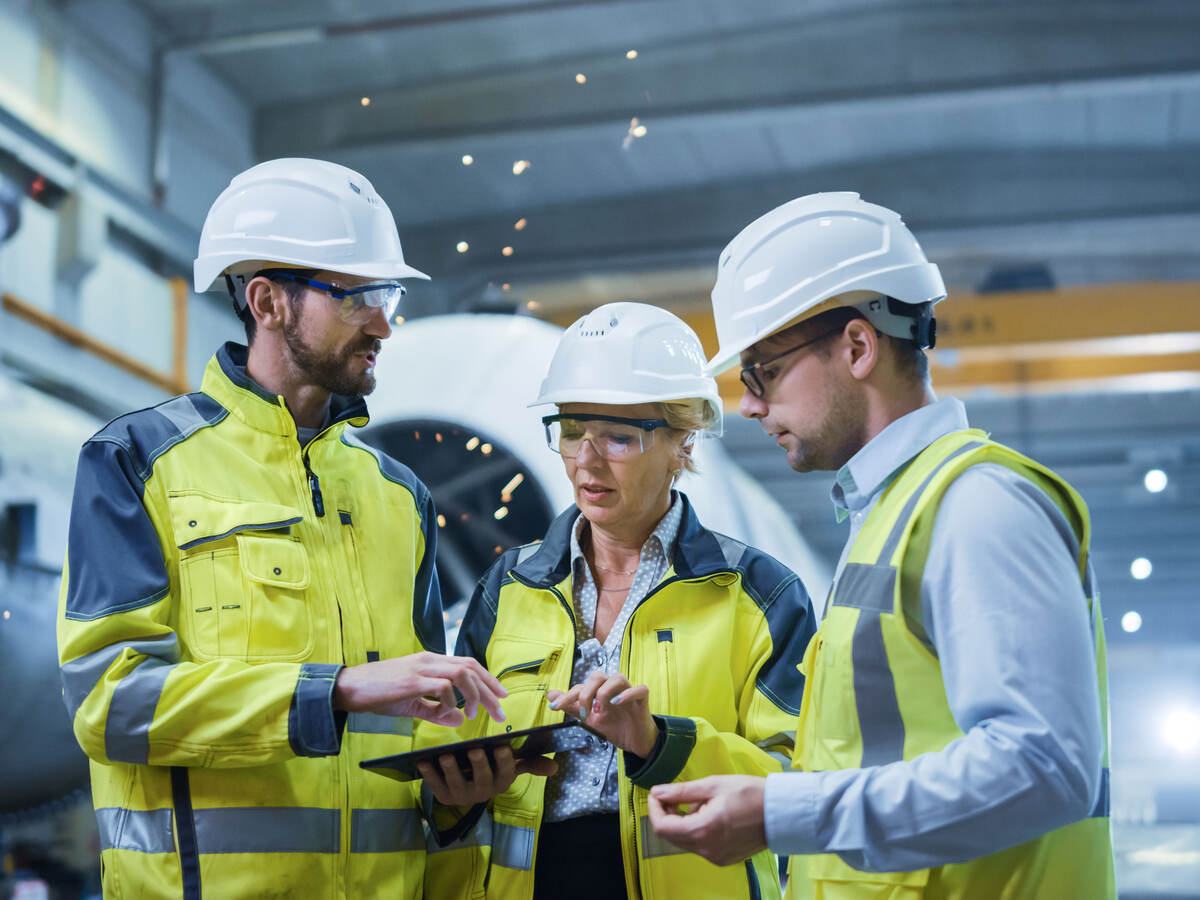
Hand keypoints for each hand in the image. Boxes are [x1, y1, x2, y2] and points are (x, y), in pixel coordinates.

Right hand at [333, 651, 506, 726]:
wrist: (350, 688)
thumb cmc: (379, 694)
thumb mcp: (413, 705)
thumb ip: (437, 712)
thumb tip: (460, 719)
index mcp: (431, 662)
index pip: (469, 664)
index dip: (488, 679)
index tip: (501, 696)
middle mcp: (430, 660)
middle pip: (471, 668)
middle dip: (490, 690)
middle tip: (500, 710)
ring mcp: (421, 668)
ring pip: (462, 673)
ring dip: (473, 695)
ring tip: (474, 714)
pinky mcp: (412, 680)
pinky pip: (442, 687)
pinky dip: (449, 702)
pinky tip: (445, 714)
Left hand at [417, 745, 557, 806]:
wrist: (466, 790)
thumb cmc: (491, 770)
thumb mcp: (511, 767)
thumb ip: (531, 764)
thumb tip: (556, 766)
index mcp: (501, 781)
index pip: (506, 772)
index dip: (504, 760)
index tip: (501, 746)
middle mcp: (483, 792)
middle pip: (482, 778)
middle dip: (478, 764)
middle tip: (474, 748)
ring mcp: (463, 795)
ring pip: (457, 783)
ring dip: (451, 770)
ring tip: (445, 755)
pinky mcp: (444, 797)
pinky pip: (435, 786)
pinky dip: (428, 774)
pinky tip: (421, 761)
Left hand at [546, 671, 657, 757]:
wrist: (634, 742)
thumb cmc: (614, 726)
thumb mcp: (589, 719)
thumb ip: (572, 706)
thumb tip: (550, 695)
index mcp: (600, 689)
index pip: (581, 686)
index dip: (567, 696)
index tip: (555, 708)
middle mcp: (613, 687)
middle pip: (598, 676)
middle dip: (586, 693)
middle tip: (584, 712)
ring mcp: (629, 691)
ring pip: (617, 678)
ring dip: (604, 692)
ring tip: (599, 710)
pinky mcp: (643, 699)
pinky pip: (639, 689)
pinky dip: (628, 693)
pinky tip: (617, 703)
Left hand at [647, 775, 766, 865]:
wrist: (780, 813)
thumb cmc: (750, 794)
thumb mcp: (713, 785)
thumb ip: (681, 791)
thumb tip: (657, 791)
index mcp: (702, 830)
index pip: (661, 827)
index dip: (654, 809)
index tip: (658, 794)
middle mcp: (706, 849)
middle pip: (671, 836)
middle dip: (668, 815)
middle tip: (676, 796)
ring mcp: (715, 857)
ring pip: (685, 841)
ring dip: (684, 822)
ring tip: (703, 803)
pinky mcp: (723, 859)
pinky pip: (699, 846)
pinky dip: (697, 830)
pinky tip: (712, 815)